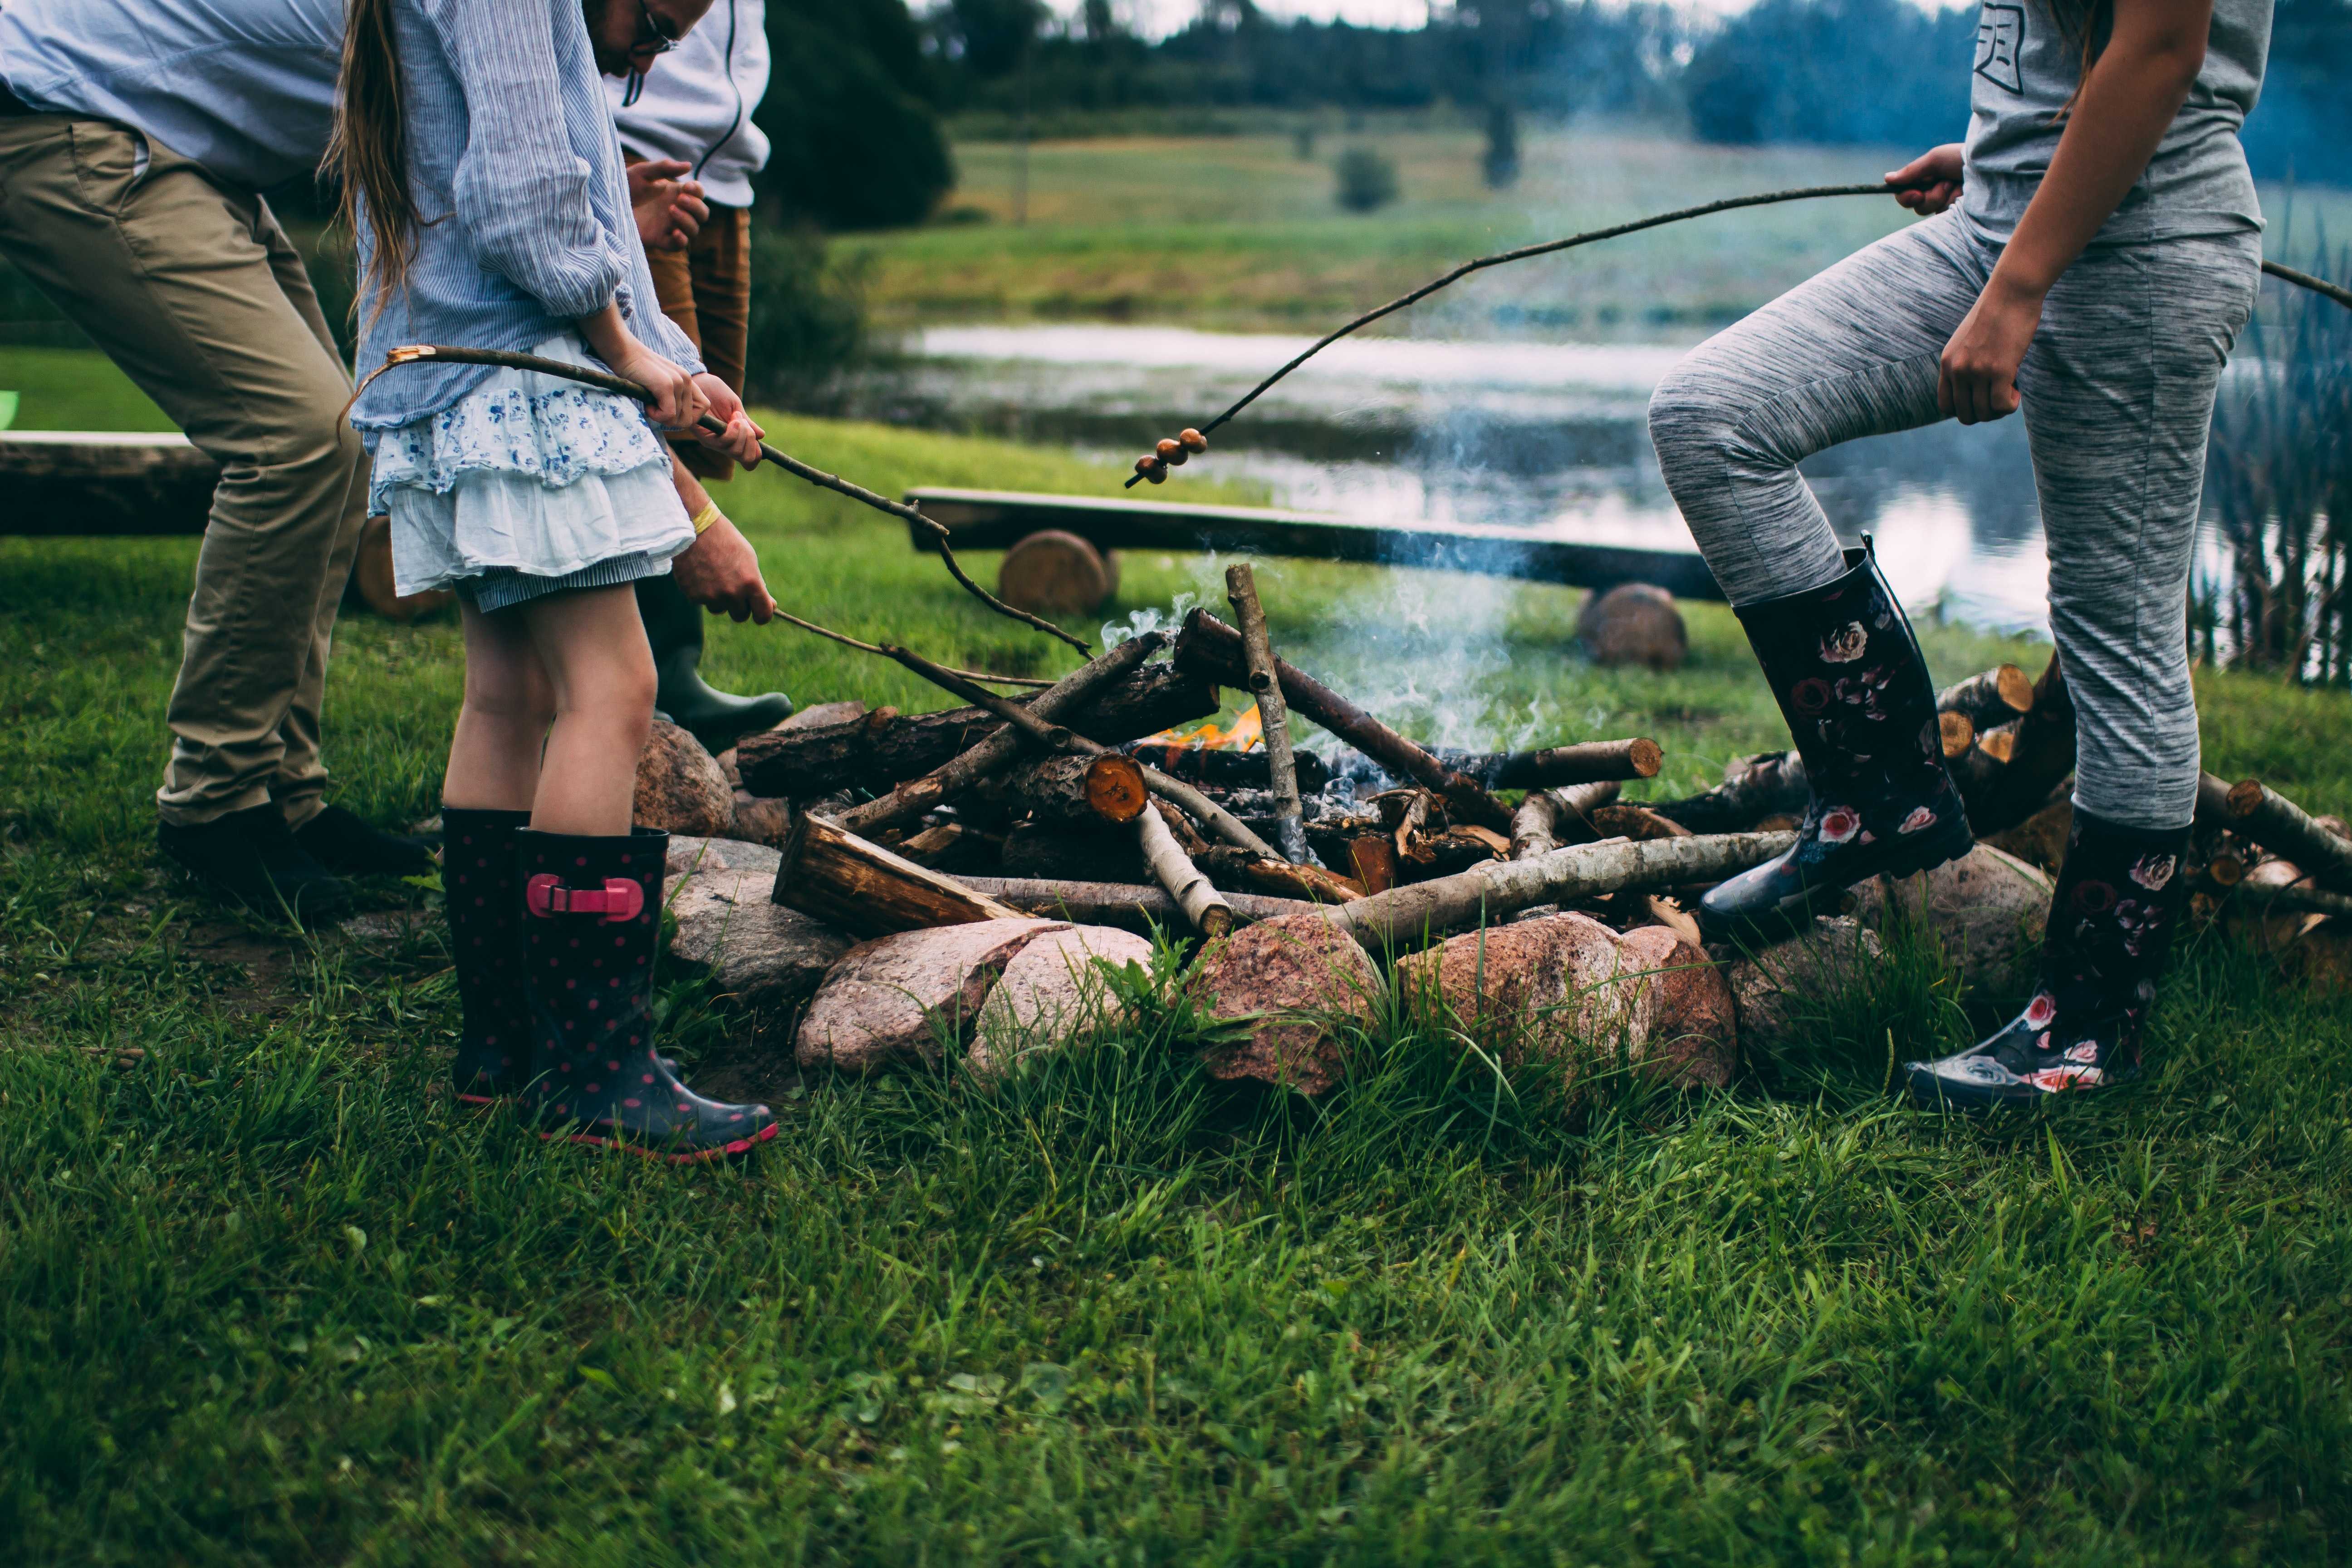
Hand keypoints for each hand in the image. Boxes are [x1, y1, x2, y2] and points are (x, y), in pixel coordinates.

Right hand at [606, 336, 705, 429]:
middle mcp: (687, 380)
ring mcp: (678, 382)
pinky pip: (668, 415)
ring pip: (678, 419)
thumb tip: (676, 420)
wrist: (624, 352)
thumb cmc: (637, 371)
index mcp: (687, 380)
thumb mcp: (660, 383)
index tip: (671, 411)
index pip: (704, 407)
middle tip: (656, 409)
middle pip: (690, 419)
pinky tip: (646, 403)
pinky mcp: (666, 385)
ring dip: (661, 417)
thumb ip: (673, 397)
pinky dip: (656, 415)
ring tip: (649, 402)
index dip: (689, 416)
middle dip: (672, 421)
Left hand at [627, 159, 707, 251]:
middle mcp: (675, 211)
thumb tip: (689, 166)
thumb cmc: (623, 187)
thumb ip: (664, 167)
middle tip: (679, 199)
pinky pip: (679, 246)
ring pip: (693, 230)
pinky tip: (675, 232)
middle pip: (702, 214)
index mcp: (674, 193)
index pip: (698, 193)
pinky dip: (682, 240)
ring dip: (688, 220)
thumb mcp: (642, 173)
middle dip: (696, 206)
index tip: (687, 186)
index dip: (698, 191)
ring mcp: (669, 226)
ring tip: (671, 210)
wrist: (605, 205)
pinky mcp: (659, 240)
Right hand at [670, 513, 775, 622]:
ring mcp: (712, 596)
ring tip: (714, 576)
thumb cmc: (726, 541)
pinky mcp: (694, 596)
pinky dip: (702, 592)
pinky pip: (702, 602)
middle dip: (739, 607)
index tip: (759, 613)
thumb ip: (758, 585)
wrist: (695, 528)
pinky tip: (700, 574)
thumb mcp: (749, 560)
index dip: (762, 615)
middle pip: (740, 616)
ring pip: (720, 609)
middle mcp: (732, 593)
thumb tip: (771, 606)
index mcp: (750, 583)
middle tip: (733, 589)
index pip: (763, 614)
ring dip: (719, 599)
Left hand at [688, 373, 762, 465]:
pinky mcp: (704, 437)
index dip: (757, 454)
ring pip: (736, 451)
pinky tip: (733, 418)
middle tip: (745, 423)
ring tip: (737, 417)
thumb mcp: (736, 407)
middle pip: (745, 458)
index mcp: (734, 440)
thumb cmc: (717, 393)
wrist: (700, 381)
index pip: (748, 460)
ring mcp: (714, 442)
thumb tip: (761, 436)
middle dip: (751, 440)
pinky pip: (724, 443)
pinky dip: (733, 431)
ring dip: (743, 433)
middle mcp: (724, 445)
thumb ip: (747, 423)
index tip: (757, 438)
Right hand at [1887, 144, 1964, 214]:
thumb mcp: (1935, 159)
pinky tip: (1965, 195)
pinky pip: (1946, 216)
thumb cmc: (1962, 157)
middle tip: (1947, 183)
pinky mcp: (1957, 213)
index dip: (1906, 197)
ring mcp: (1946, 203)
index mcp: (1926, 179)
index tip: (1917, 194)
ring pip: (1932, 212)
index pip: (1904, 195)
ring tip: (1960, 186)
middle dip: (1932, 196)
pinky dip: (1955, 205)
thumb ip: (1911, 171)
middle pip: (1917, 207)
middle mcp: (1934, 192)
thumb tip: (1887, 178)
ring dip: (1945, 198)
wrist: (1990, 165)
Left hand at [1939, 274, 2044, 424]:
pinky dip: (2011, 405)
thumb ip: (1964, 362)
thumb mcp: (1968, 340)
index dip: (1964, 409)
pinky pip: (2001, 406)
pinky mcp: (1999, 370)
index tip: (1981, 398)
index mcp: (1947, 363)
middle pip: (1965, 414)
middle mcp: (1958, 369)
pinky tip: (2017, 391)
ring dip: (2000, 409)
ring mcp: (1977, 371)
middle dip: (1985, 413)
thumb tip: (1974, 389)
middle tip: (2000, 397)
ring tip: (2010, 390)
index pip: (1945, 406)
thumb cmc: (1995, 314)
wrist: (2011, 292)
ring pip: (1984, 413)